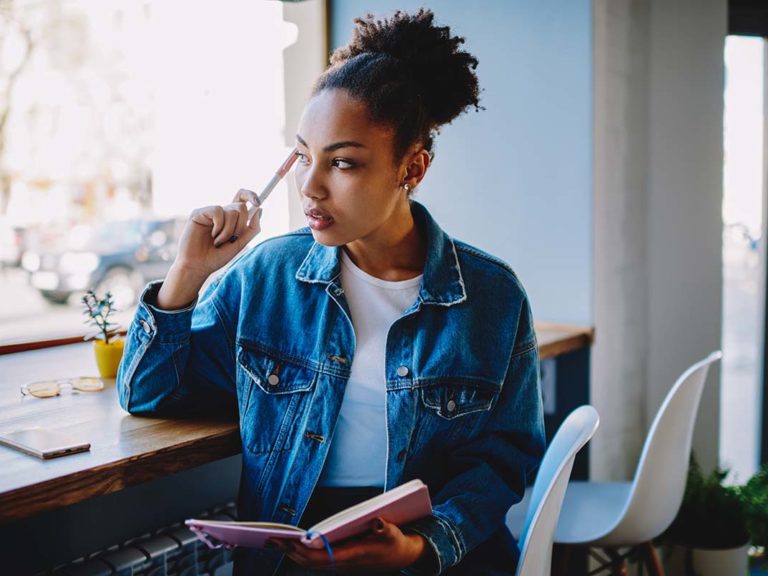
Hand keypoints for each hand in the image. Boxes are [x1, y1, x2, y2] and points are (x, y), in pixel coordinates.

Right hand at [156, 189, 261, 309]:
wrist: (198, 266)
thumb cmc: (216, 257)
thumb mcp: (240, 244)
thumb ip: (251, 229)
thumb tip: (259, 209)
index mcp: (231, 219)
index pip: (242, 200)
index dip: (251, 195)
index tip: (258, 202)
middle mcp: (221, 214)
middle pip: (241, 207)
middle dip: (242, 225)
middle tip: (232, 238)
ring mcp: (210, 213)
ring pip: (232, 211)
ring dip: (229, 231)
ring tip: (218, 241)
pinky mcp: (199, 213)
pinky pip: (217, 211)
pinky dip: (219, 226)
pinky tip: (212, 236)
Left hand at [271, 517, 430, 573]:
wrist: (402, 556)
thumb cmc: (395, 542)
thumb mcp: (394, 533)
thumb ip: (385, 528)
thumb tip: (378, 521)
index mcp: (352, 556)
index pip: (321, 558)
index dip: (303, 551)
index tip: (288, 541)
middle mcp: (342, 563)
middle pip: (309, 563)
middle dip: (290, 551)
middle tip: (271, 538)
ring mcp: (340, 564)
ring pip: (310, 563)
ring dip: (292, 553)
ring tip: (275, 540)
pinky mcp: (339, 561)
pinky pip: (315, 561)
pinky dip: (301, 554)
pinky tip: (292, 544)